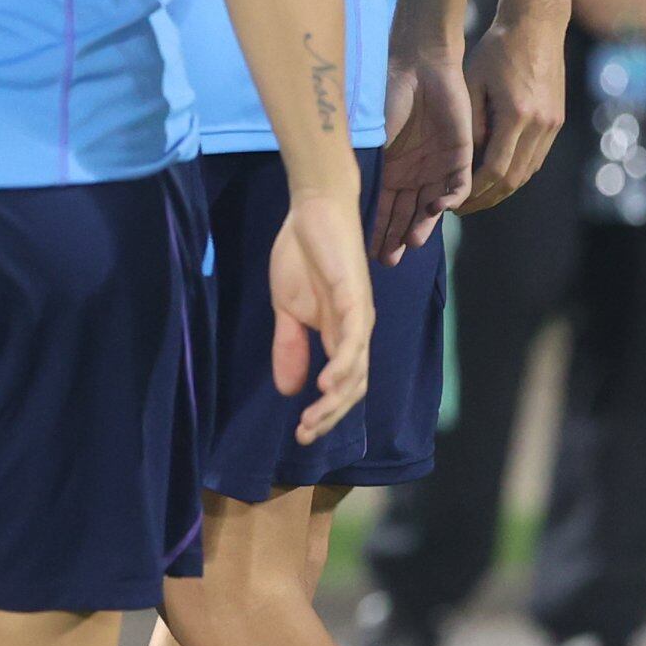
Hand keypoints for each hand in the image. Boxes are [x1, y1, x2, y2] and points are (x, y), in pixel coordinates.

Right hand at [267, 189, 375, 444]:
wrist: (313, 210)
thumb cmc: (303, 255)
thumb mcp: (287, 309)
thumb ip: (289, 346)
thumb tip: (289, 390)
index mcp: (340, 335)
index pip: (342, 386)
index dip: (324, 412)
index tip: (300, 434)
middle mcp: (357, 330)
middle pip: (354, 387)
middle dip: (330, 415)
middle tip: (304, 435)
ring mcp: (358, 315)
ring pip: (357, 370)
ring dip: (335, 399)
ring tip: (313, 418)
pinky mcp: (354, 296)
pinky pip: (353, 339)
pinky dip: (342, 364)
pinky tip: (324, 383)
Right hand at [372, 49, 472, 261]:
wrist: (421, 67)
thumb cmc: (389, 96)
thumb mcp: (370, 136)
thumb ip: (363, 166)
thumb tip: (339, 199)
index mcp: (390, 171)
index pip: (383, 209)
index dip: (378, 231)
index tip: (370, 253)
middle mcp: (413, 174)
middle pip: (406, 214)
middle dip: (398, 238)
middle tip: (390, 260)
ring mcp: (437, 167)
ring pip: (431, 207)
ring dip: (422, 226)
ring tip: (412, 242)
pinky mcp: (460, 156)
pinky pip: (458, 186)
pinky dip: (449, 201)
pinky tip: (436, 210)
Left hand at [461, 16, 566, 210]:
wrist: (537, 27)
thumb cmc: (497, 50)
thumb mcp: (473, 82)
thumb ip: (470, 123)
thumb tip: (466, 161)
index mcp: (517, 115)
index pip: (494, 169)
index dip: (473, 191)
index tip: (452, 201)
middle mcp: (540, 124)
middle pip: (513, 179)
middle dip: (486, 198)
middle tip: (461, 209)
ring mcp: (553, 125)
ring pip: (527, 173)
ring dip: (502, 190)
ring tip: (476, 198)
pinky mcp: (557, 121)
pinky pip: (535, 158)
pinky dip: (516, 173)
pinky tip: (496, 177)